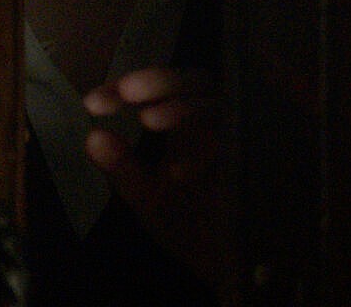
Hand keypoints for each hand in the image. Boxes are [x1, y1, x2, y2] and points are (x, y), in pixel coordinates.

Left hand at [83, 67, 227, 283]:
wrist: (230, 268)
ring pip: (220, 103)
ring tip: (149, 119)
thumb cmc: (191, 227)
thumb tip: (92, 136)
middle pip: (195, 81)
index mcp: (184, 126)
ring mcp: (239, 138)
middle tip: (128, 91)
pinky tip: (181, 170)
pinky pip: (242, 142)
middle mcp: (214, 125)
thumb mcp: (148, 197)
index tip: (94, 103)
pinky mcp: (259, 158)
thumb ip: (122, 168)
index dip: (125, 90)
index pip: (156, 91)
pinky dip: (213, 150)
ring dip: (184, 107)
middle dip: (161, 81)